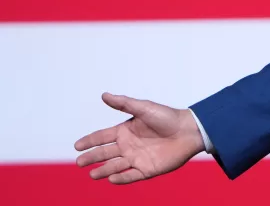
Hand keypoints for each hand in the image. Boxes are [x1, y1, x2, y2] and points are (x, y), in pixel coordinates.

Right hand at [74, 92, 204, 183]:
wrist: (189, 131)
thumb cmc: (167, 117)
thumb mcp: (143, 108)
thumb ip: (123, 103)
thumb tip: (104, 95)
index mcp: (125, 130)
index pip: (102, 137)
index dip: (89, 141)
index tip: (76, 145)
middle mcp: (128, 145)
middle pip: (105, 153)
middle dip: (91, 157)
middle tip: (79, 162)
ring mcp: (137, 158)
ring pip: (115, 166)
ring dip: (103, 171)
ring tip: (92, 175)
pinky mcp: (147, 169)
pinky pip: (131, 176)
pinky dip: (121, 178)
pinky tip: (112, 179)